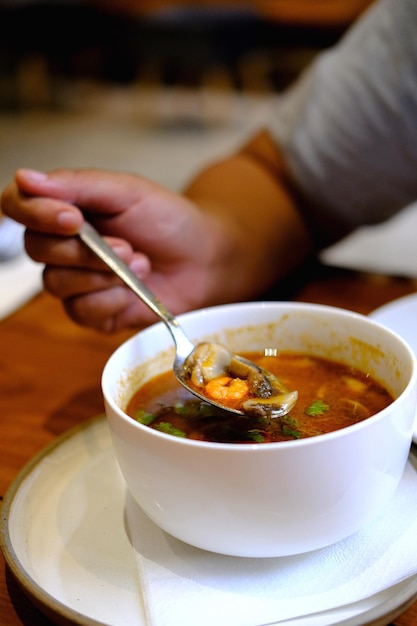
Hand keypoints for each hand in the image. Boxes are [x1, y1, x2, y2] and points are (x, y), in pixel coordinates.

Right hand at [1, 168, 232, 330]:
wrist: (205, 259)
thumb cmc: (169, 220)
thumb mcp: (127, 191)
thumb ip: (77, 184)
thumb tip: (24, 178)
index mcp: (66, 208)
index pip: (18, 207)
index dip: (35, 214)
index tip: (72, 219)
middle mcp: (64, 246)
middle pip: (37, 250)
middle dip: (84, 252)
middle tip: (126, 246)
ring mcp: (78, 281)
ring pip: (57, 285)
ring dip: (103, 276)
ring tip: (141, 264)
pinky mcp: (95, 312)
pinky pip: (82, 312)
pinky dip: (112, 301)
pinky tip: (135, 291)